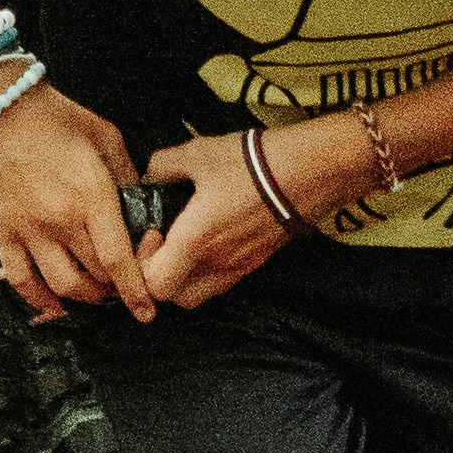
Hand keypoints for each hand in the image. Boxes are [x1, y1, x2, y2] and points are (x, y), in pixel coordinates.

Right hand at [0, 83, 154, 322]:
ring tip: (93, 294)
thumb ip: (126, 174)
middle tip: (123, 287)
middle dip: (114, 289)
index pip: (119, 260)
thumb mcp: (105, 137)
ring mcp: (30, 230)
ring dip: (82, 298)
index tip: (146, 309)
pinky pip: (19, 277)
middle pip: (95, 277)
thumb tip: (137, 201)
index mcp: (91, 197)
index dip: (136, 291)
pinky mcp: (4, 231)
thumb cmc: (50, 116)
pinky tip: (49, 305)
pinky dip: (35, 298)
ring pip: (60, 286)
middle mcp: (61, 221)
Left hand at [137, 113, 363, 306]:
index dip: (141, 266)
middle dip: (160, 277)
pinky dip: (209, 272)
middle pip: (176, 299)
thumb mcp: (197, 153)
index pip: (154, 285)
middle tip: (161, 244)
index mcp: (194, 240)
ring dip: (185, 278)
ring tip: (184, 245)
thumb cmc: (253, 163)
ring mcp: (241, 266)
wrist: (311, 170)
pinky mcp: (259, 261)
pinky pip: (224, 281)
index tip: (150, 233)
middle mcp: (216, 263)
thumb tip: (149, 175)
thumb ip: (162, 167)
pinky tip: (211, 240)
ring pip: (201, 294)